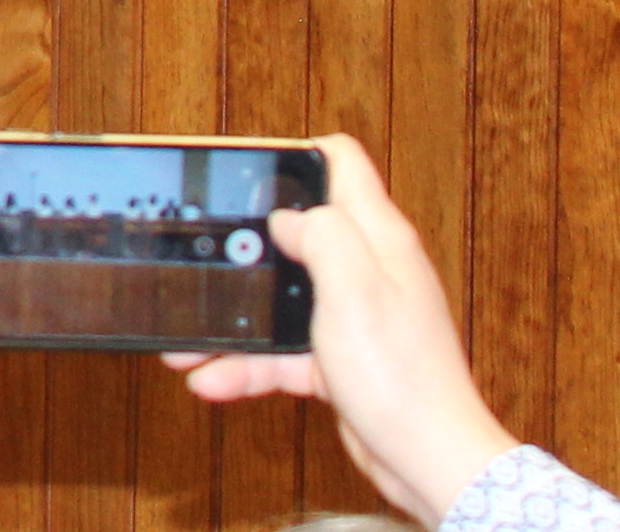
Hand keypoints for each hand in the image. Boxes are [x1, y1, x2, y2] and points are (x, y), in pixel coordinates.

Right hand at [163, 137, 515, 524]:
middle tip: (207, 251)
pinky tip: (213, 377)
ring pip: (282, 298)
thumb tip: (287, 216)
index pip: (342, 165)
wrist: (429, 462)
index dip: (293, 155)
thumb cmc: (404, 380)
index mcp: (379, 240)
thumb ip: (322, 235)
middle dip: (247, 244)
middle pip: (300, 233)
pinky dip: (247, 362)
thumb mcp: (355, 290)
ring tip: (190, 335)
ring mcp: (355, 316)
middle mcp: (369, 272)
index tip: (246, 167)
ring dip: (236, 314)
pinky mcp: (342, 359)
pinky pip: (282, 349)